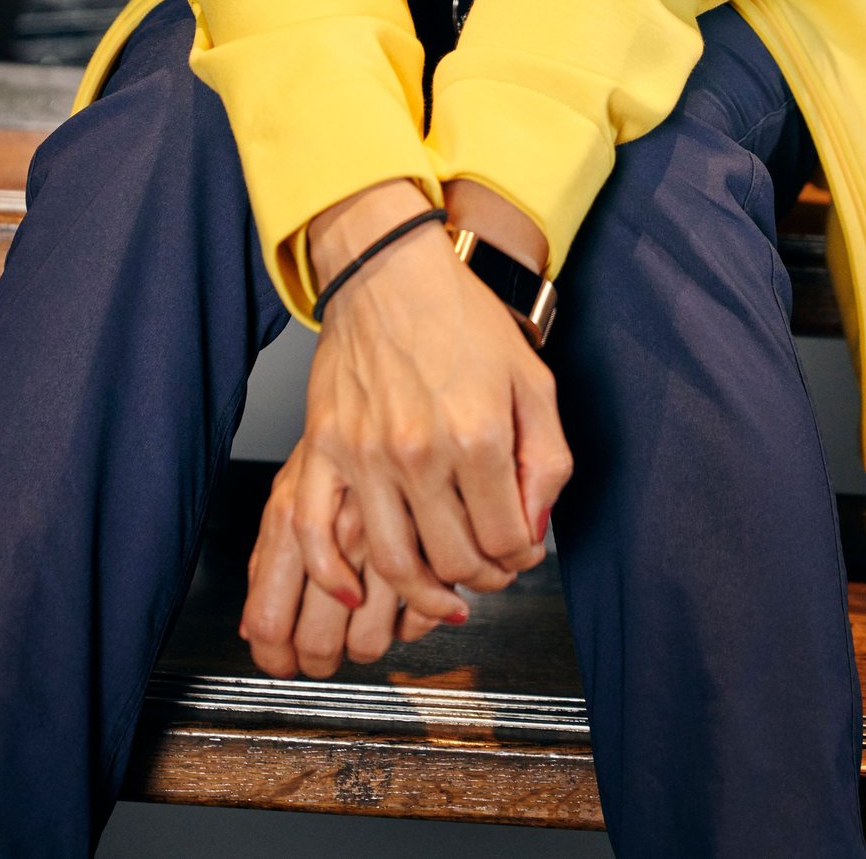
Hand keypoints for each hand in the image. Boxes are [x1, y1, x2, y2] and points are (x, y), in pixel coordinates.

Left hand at [239, 438, 456, 677]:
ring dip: (370, 644)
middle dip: (321, 660)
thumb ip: (271, 552)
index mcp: (292, 514)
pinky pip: (419, 620)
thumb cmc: (353, 422)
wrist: (411, 366)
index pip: (268, 620)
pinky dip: (414, 624)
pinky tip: (410, 603)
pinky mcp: (436, 540)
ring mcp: (388, 536)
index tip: (283, 663)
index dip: (273, 656)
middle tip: (328, 652)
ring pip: (370, 643)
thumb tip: (251, 625)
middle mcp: (337, 530)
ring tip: (372, 623)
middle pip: (318, 644)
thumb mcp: (299, 479)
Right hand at [293, 178, 571, 617]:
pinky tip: (355, 590)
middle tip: (490, 568)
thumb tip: (534, 530)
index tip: (522, 550)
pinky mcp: (326, 449)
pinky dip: (334, 576)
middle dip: (484, 577)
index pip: (508, 539)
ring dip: (425, 594)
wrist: (390, 271)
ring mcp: (367, 455)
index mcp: (479, 435)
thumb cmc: (462, 318)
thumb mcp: (532, 380)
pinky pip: (318, 534)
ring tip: (443, 590)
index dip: (523, 557)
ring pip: (395, 563)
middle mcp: (421, 452)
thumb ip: (547, 459)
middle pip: (456, 560)